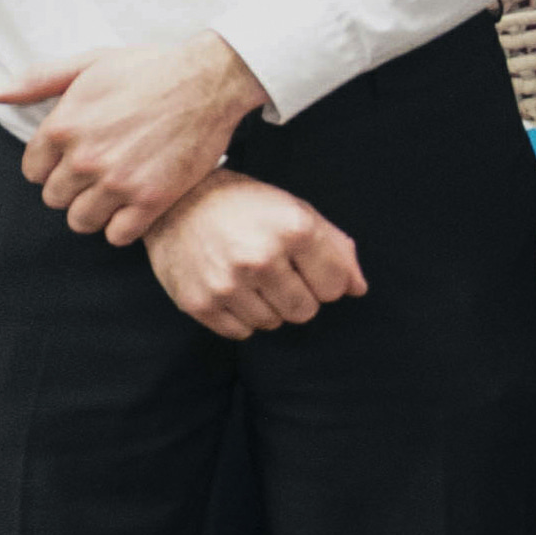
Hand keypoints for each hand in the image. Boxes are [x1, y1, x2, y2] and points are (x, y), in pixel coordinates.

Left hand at [0, 30, 262, 241]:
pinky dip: (124, 226)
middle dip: (74, 188)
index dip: (54, 165)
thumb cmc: (150, 69)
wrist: (209, 80)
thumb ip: (35, 81)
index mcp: (62, 127)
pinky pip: (118, 235)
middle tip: (101, 172)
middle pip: (55, 199)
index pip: (33, 172)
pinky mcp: (151, 199)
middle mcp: (84, 159)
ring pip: (82, 221)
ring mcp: (117, 182)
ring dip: (96, 210)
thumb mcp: (88, 63)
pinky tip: (136, 205)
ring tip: (117, 191)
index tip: (77, 157)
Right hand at [141, 173, 366, 337]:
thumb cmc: (247, 206)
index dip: (325, 281)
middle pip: (305, 311)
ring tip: (252, 278)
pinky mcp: (198, 303)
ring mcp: (226, 284)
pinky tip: (232, 289)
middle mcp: (260, 259)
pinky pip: (240, 332)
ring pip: (273, 324)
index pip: (334, 288)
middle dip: (299, 296)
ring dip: (269, 307)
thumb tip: (358, 289)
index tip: (307, 268)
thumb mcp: (298, 212)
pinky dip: (241, 317)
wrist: (177, 202)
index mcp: (294, 231)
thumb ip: (337, 249)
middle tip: (278, 274)